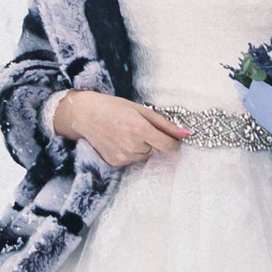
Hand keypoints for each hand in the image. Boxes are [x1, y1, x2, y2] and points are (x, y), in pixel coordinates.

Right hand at [51, 91, 187, 168]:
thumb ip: (165, 124)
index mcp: (140, 130)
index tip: (169, 135)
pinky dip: (131, 151)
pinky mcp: (115, 163)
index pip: (169, 146)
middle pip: (157, 150)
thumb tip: (186, 134)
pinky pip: (133, 159)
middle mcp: (132, 146)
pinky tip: (119, 140)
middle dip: (154, 140)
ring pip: (145, 155)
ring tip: (127, 132)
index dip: (173, 141)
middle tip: (139, 126)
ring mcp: (123, 157)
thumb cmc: (114, 107)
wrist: (84, 115)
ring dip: (143, 146)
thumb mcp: (142, 110)